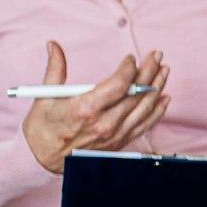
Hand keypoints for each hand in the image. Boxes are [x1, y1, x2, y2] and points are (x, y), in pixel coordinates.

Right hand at [22, 41, 169, 173]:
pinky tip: (164, 98)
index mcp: (85, 109)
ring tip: (164, 71)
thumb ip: (55, 69)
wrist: (42, 160)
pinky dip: (156, 111)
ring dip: (156, 88)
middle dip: (148, 72)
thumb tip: (54, 46)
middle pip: (135, 94)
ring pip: (143, 108)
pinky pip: (143, 125)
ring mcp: (114, 135)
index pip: (119, 85)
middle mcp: (104, 124)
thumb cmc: (42, 129)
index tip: (131, 58)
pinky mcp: (119, 143)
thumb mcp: (44, 97)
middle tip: (156, 56)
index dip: (129, 69)